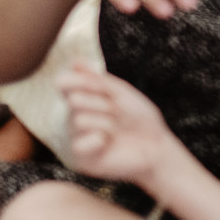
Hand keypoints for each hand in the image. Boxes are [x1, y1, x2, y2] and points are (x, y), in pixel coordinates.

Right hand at [60, 63, 185, 188]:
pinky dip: (99, 141)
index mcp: (83, 99)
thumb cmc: (139, 117)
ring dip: (106, 123)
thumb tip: (74, 61)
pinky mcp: (80, 158)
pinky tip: (108, 145)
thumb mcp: (121, 92)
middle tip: (119, 114)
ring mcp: (76, 138)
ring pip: (79, 120)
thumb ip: (97, 79)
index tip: (103, 87)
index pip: (64, 83)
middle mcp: (74, 117)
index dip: (82, 82)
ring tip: (117, 130)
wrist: (156, 144)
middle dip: (103, 104)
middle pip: (74, 100)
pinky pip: (79, 143)